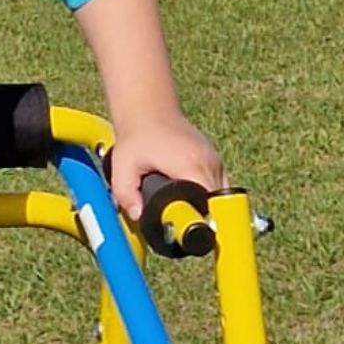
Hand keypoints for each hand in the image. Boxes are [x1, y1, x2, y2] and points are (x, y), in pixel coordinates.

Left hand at [108, 114, 224, 222]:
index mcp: (191, 166)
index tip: (195, 234)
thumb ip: (126, 194)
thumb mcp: (123, 166)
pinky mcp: (213, 159)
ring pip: (221, 195)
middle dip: (205, 219)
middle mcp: (208, 163)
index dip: (205, 222)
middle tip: (185, 228)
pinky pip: (218, 185)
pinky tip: (193, 200)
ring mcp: (214, 160)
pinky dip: (209, 196)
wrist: (148, 110)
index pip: (210, 204)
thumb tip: (139, 217)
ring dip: (208, 207)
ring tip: (188, 215)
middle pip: (218, 204)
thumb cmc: (137, 137)